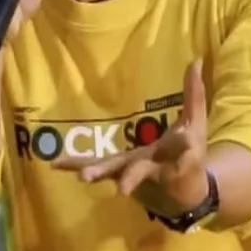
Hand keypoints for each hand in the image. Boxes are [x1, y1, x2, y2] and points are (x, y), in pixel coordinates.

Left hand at [53, 60, 210, 218]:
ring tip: (83, 178)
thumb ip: (194, 93)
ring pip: (114, 172)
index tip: (187, 144)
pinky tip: (54, 164)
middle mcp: (151, 167)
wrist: (185, 191)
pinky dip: (75, 165)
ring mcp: (131, 172)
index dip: (183, 146)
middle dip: (131, 178)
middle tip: (123, 189)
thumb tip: (196, 59)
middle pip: (139, 172)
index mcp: (175, 154)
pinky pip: (94, 167)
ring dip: (98, 172)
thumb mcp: (196, 124)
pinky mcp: (115, 171)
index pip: (181, 147)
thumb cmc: (192, 154)